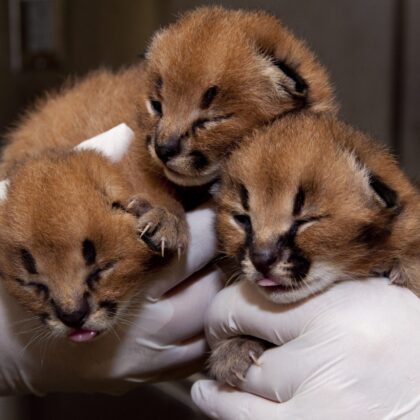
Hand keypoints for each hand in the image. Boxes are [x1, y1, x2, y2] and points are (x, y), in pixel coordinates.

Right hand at [0, 206, 222, 394]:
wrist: (6, 350)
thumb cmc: (32, 286)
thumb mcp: (62, 236)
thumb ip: (100, 197)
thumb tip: (124, 144)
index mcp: (126, 283)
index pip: (189, 246)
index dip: (205, 222)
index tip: (209, 207)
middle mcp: (147, 327)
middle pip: (211, 287)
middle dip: (218, 259)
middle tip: (215, 239)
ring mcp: (150, 360)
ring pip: (211, 324)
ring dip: (217, 294)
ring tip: (208, 270)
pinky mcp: (147, 378)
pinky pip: (196, 355)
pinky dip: (205, 330)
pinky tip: (198, 307)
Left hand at [192, 278, 419, 418]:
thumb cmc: (411, 353)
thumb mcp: (376, 304)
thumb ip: (322, 294)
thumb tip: (265, 292)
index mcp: (344, 306)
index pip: (253, 297)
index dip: (227, 306)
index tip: (226, 313)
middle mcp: (331, 349)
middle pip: (242, 338)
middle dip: (224, 337)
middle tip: (221, 339)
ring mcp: (322, 400)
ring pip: (241, 382)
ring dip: (221, 380)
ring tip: (208, 380)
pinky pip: (246, 419)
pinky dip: (220, 408)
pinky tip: (207, 398)